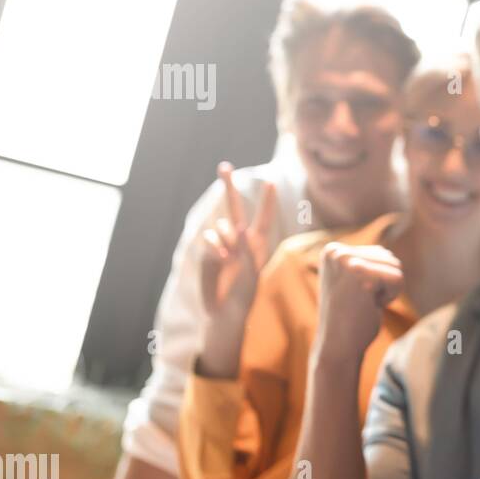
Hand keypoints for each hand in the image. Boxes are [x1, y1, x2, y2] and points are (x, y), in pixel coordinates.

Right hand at [199, 162, 275, 318]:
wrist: (224, 312)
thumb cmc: (244, 296)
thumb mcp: (251, 272)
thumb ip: (247, 249)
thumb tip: (240, 227)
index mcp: (257, 245)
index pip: (263, 218)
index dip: (266, 200)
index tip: (270, 181)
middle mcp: (240, 241)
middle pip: (233, 208)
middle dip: (228, 187)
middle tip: (223, 166)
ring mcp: (223, 245)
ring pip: (222, 225)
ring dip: (226, 237)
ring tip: (229, 257)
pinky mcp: (209, 252)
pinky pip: (210, 238)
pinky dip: (215, 246)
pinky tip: (221, 258)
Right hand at [313, 242, 404, 364]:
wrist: (338, 346)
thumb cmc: (350, 316)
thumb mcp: (352, 282)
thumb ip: (365, 264)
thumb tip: (386, 253)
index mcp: (333, 251)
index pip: (380, 253)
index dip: (376, 279)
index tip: (356, 295)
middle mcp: (337, 252)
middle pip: (388, 258)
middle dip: (383, 284)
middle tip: (360, 302)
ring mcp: (348, 262)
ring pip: (395, 266)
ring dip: (386, 290)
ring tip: (364, 303)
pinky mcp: (361, 276)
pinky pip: (398, 278)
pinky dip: (390, 296)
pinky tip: (369, 306)